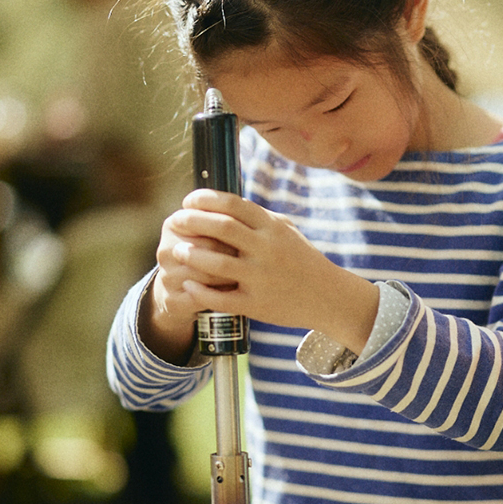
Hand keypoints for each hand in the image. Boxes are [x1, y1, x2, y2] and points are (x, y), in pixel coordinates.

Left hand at [148, 188, 377, 356]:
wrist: (328, 297)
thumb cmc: (303, 261)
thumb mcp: (286, 231)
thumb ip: (259, 218)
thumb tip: (226, 202)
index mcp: (272, 228)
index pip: (233, 203)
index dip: (205, 199)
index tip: (188, 202)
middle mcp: (267, 249)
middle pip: (221, 227)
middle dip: (192, 221)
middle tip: (175, 221)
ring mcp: (261, 278)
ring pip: (217, 262)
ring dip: (191, 255)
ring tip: (178, 251)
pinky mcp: (257, 304)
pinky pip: (221, 297)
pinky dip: (200, 290)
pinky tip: (188, 284)